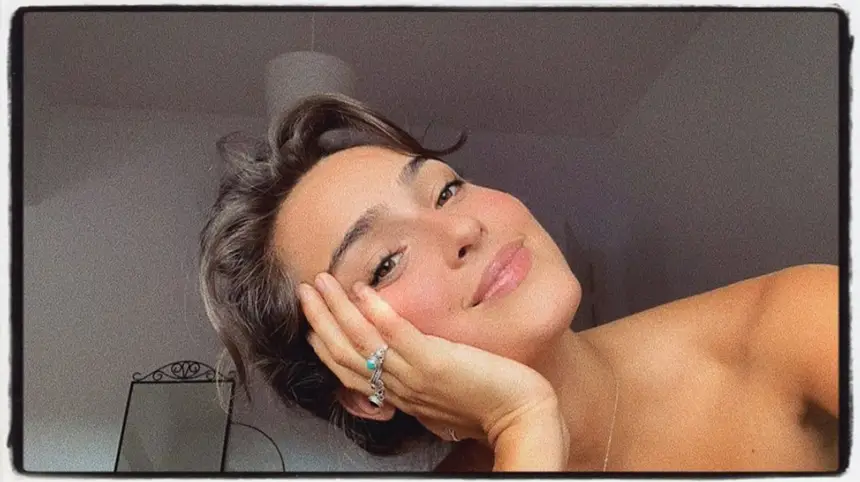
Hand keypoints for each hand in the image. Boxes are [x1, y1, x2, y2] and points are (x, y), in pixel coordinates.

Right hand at [297, 272, 559, 446]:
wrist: (523, 416)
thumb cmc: (491, 401)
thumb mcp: (445, 390)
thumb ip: (423, 374)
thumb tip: (412, 356)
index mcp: (400, 393)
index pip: (349, 369)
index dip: (325, 341)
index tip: (313, 315)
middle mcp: (400, 386)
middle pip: (344, 355)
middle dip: (320, 321)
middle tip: (305, 291)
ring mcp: (415, 375)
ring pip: (361, 343)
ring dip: (336, 310)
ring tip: (320, 282)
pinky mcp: (436, 363)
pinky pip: (397, 336)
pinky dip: (376, 313)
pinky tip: (362, 290)